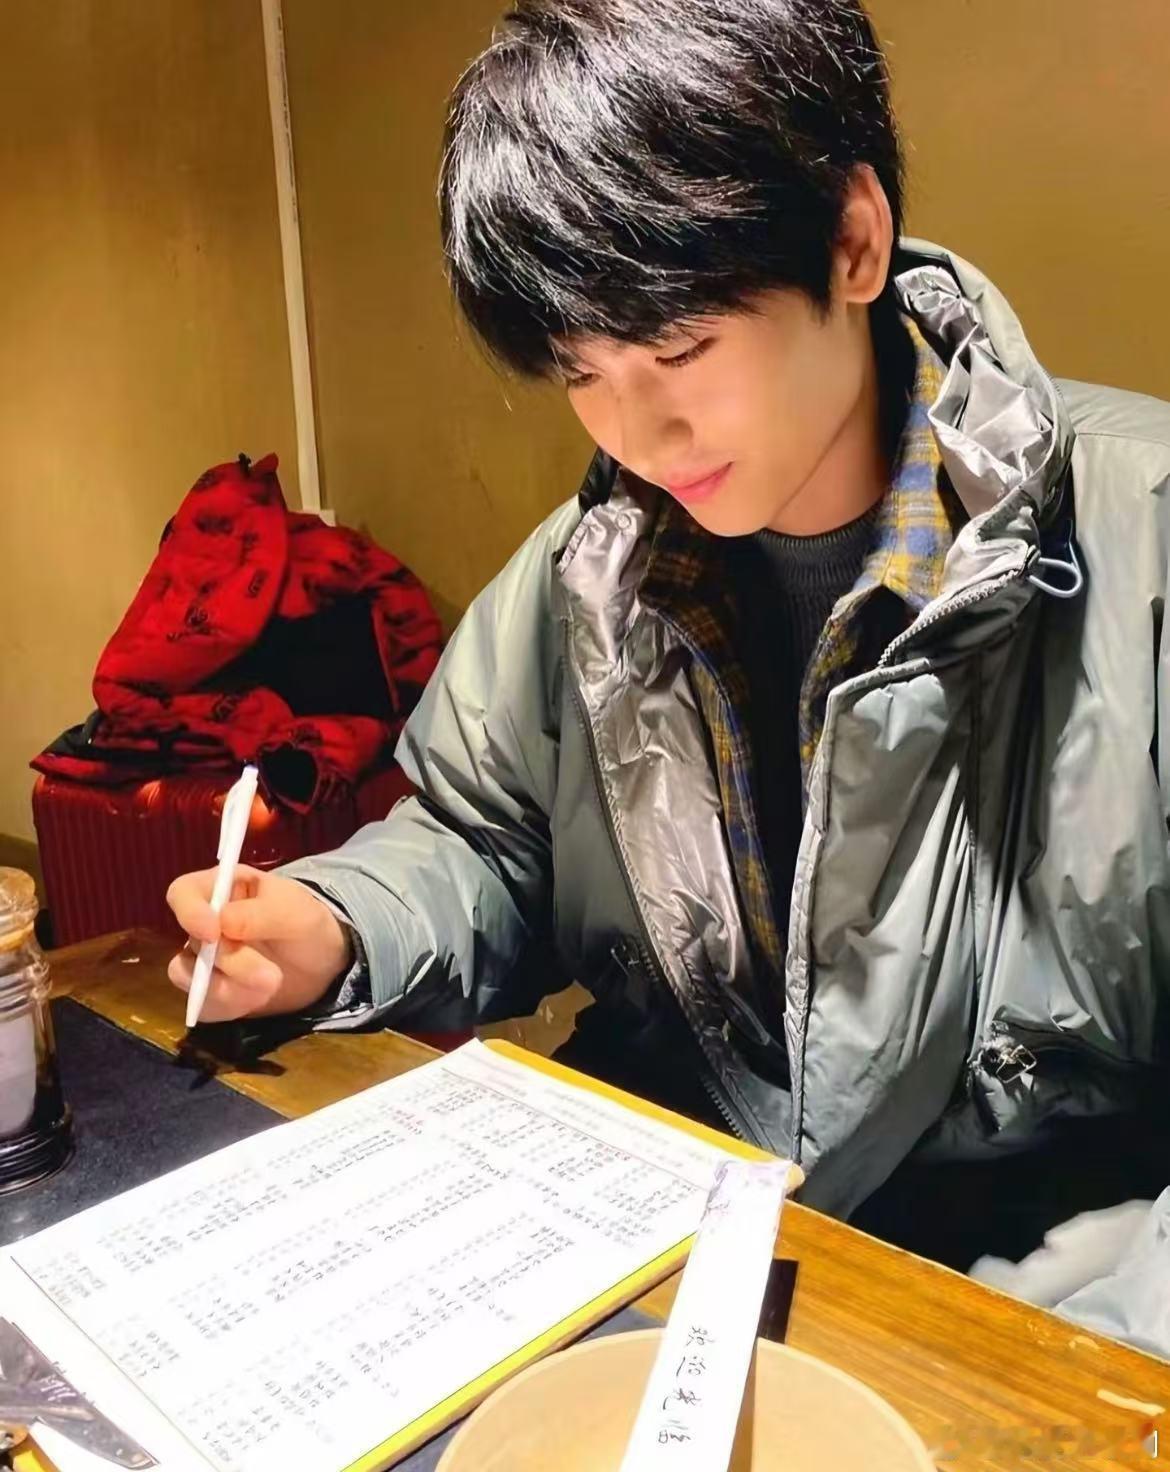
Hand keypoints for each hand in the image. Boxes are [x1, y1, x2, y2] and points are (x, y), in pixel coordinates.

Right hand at [166, 865, 353, 1021]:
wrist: (322, 962)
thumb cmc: (306, 923)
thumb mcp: (296, 912)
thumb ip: (260, 914)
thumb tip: (222, 921)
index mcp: (222, 888)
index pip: (183, 893)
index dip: (190, 912)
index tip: (213, 933)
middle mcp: (204, 922)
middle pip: (193, 942)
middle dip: (233, 963)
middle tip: (272, 976)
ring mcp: (202, 958)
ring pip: (187, 976)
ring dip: (228, 988)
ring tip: (270, 987)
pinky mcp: (208, 991)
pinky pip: (200, 1003)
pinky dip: (228, 1006)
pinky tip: (256, 1000)